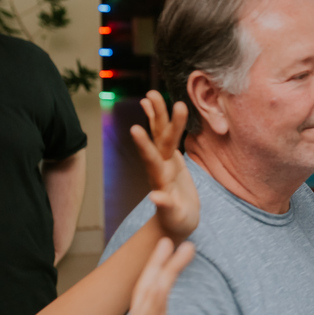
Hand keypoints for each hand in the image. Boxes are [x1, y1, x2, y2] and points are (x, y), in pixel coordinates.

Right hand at [96, 237, 190, 314]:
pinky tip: (159, 280)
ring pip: (149, 299)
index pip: (161, 306)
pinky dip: (153, 299)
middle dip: (163, 266)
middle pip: (153, 294)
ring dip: (159, 271)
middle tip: (174, 240)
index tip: (179, 259)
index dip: (168, 282)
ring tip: (169, 246)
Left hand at [131, 92, 199, 240]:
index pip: (152, 159)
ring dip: (157, 114)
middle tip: (152, 94)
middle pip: (159, 139)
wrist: (177, 221)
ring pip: (161, 134)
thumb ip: (166, 207)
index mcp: (161, 180)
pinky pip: (165, 137)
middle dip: (157, 118)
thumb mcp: (175, 217)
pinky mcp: (171, 158)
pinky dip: (160, 122)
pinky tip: (151, 106)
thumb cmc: (178, 221)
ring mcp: (164, 161)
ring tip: (152, 93)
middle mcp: (160, 166)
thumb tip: (155, 198)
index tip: (135, 128)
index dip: (144, 145)